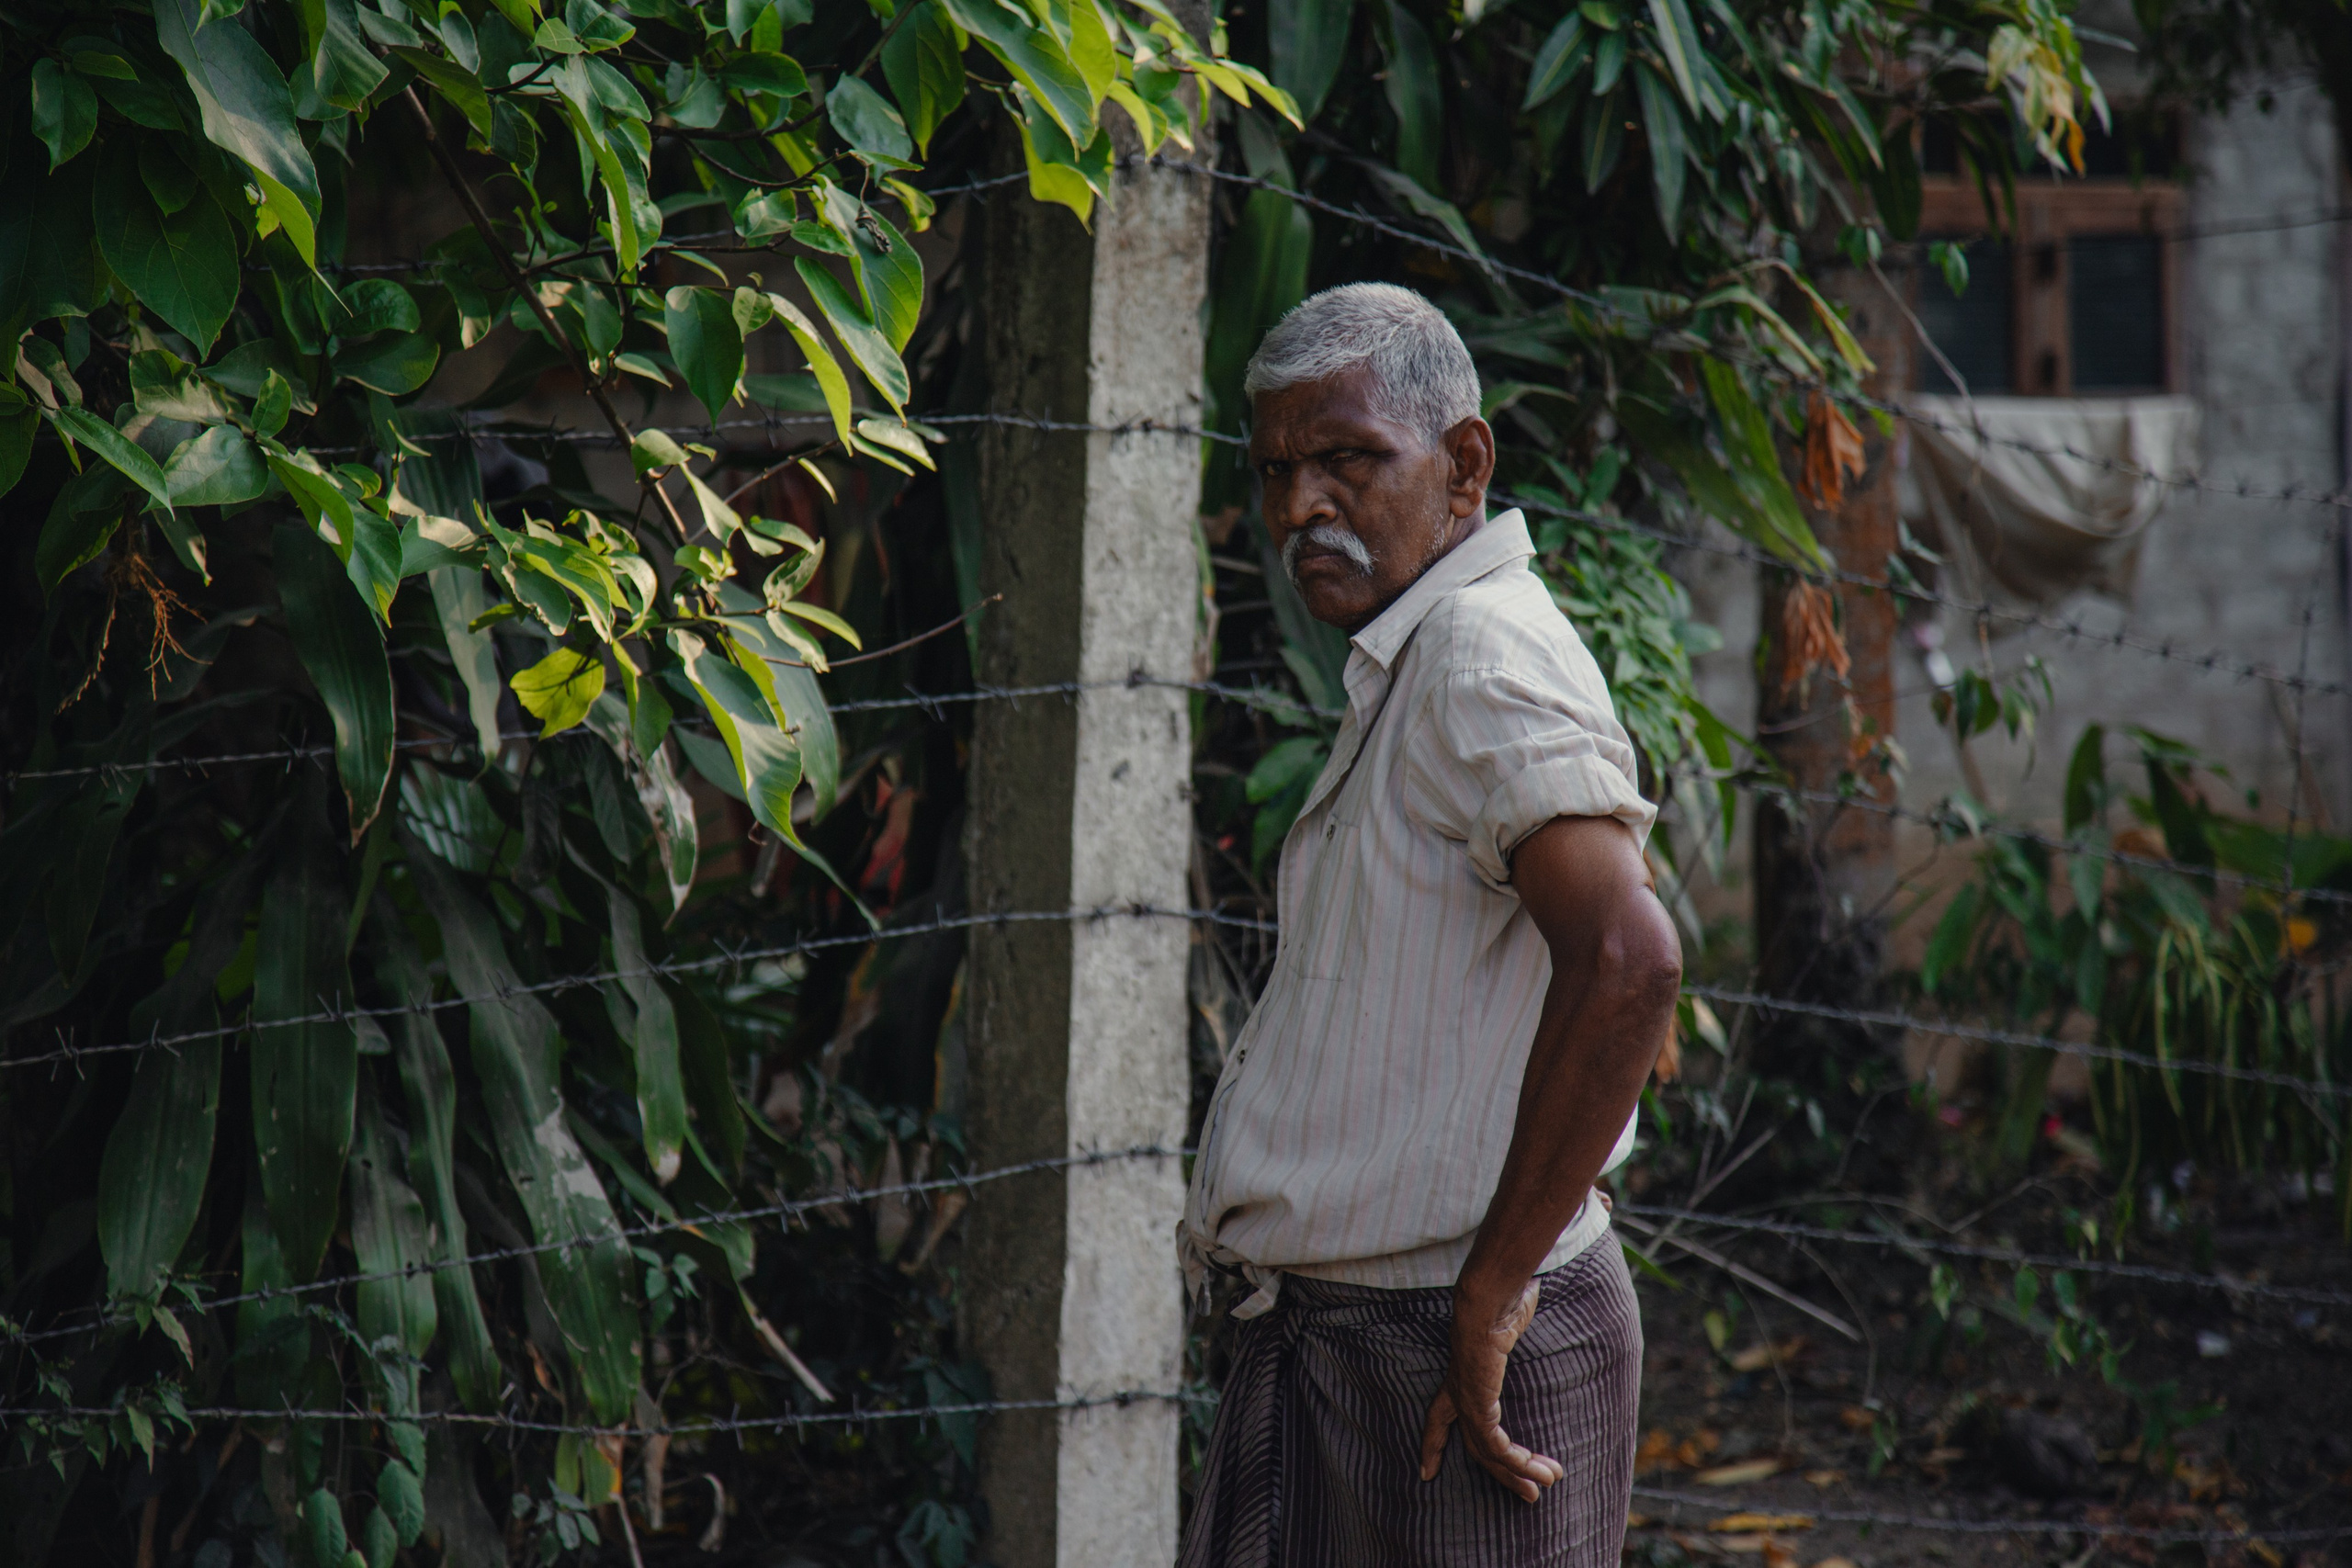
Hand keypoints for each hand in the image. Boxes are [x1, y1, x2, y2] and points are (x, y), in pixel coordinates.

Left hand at [1417, 1278, 1564, 1501]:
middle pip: (1474, 1446)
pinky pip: (1496, 1446)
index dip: (1433, 1444)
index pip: (1439, 1417)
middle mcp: (1458, 1393)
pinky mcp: (1477, 1406)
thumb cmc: (1500, 1301)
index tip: (1426, 1472)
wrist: (1487, 1300)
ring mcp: (1465, 1401)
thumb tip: (1526, 1296)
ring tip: (1546, 1485)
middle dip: (1501, 1474)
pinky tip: (1538, 1470)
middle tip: (1528, 1495)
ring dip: (1519, 1472)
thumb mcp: (1508, 1320)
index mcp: (1458, 1377)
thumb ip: (1512, 1324)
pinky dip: (1518, 1462)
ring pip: (1488, 1452)